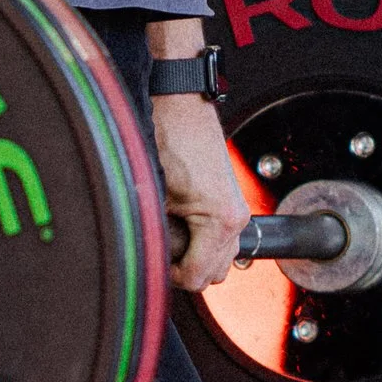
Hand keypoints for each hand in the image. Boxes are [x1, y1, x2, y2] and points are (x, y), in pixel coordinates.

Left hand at [154, 92, 244, 290]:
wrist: (180, 105)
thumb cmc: (169, 138)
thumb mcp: (154, 195)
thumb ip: (156, 235)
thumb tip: (144, 259)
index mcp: (221, 220)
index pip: (197, 277)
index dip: (170, 275)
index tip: (155, 261)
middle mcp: (236, 217)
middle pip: (214, 275)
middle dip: (184, 268)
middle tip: (161, 251)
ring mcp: (236, 209)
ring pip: (221, 259)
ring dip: (196, 257)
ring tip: (171, 238)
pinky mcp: (230, 200)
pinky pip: (221, 239)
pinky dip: (203, 242)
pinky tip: (182, 226)